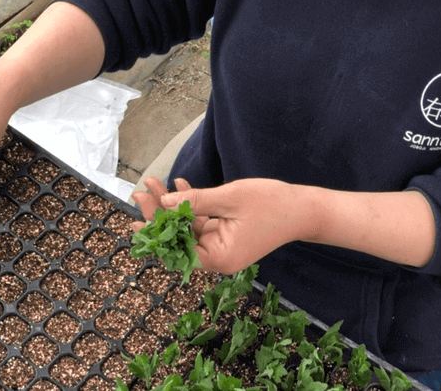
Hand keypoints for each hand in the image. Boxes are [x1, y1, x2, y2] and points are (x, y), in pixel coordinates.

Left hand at [134, 177, 309, 273]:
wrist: (304, 209)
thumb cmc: (271, 204)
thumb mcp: (229, 199)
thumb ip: (196, 201)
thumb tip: (165, 201)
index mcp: (219, 258)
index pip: (176, 248)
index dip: (154, 230)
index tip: (137, 212)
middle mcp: (218, 257)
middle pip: (178, 237)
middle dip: (160, 213)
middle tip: (142, 191)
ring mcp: (222, 246)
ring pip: (187, 227)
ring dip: (173, 205)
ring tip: (155, 182)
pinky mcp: (226, 235)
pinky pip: (201, 221)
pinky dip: (191, 205)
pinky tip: (179, 184)